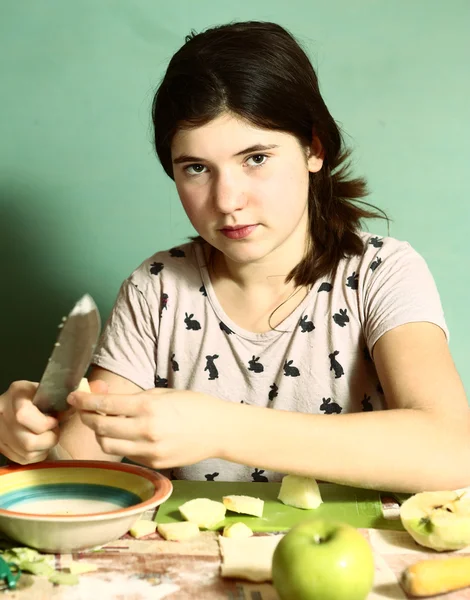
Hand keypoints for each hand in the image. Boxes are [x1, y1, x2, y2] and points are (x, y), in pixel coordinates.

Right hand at [0, 380, 58, 463]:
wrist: (21, 401)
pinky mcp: (2, 445)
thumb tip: (75, 407)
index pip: (23, 416)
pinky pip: (24, 459)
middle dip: (48, 439)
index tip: (54, 422)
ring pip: (27, 452)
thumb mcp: (49, 391)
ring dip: (44, 447)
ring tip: (48, 436)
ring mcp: (1, 431)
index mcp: (17, 393)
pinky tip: (40, 443)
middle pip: (28, 441)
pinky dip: (37, 454)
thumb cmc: (40, 396)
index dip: (44, 424)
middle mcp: (3, 412)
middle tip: (54, 430)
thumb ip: (61, 399)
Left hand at [67, 388, 225, 468]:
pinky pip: (126, 455)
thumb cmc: (193, 405)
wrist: (219, 430)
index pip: (105, 406)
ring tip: (106, 423)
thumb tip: (101, 394)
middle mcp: (146, 430)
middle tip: (86, 409)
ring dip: (101, 433)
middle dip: (88, 417)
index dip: (84, 400)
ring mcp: (150, 451)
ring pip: (108, 445)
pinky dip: (120, 444)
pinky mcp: (154, 464)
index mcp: (148, 407)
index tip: (74, 395)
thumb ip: (131, 397)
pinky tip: (127, 435)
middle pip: (101, 427)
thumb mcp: (162, 393)